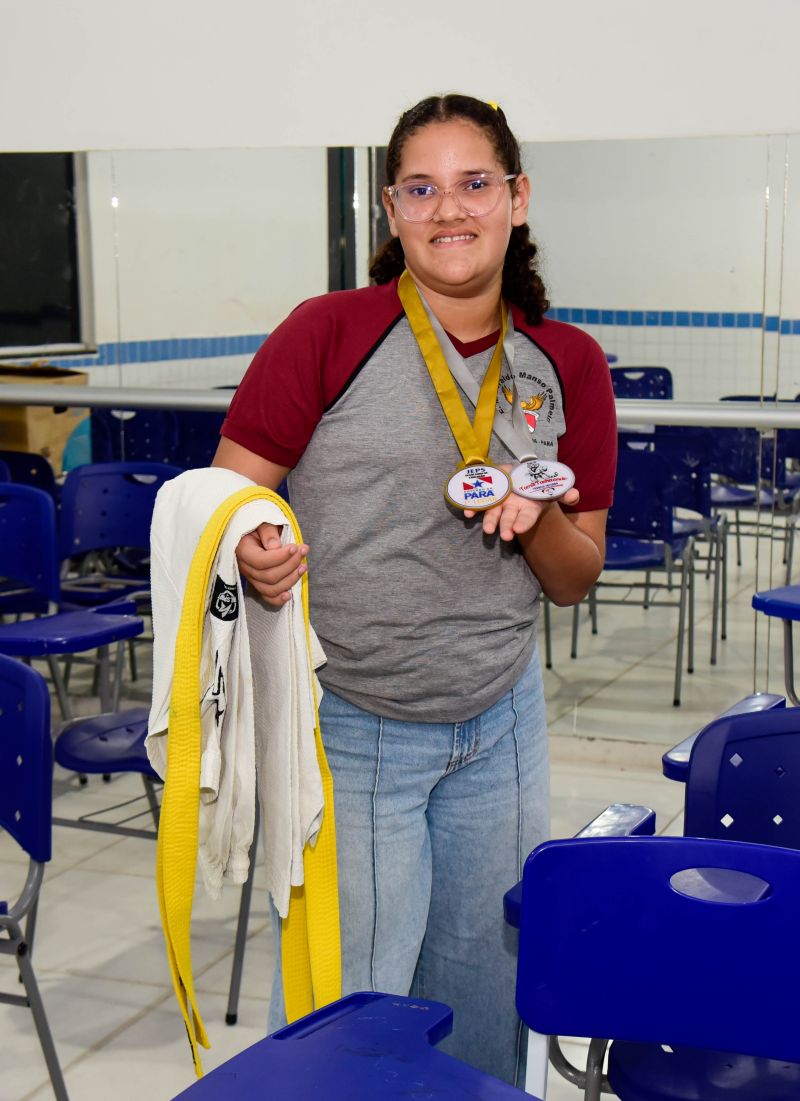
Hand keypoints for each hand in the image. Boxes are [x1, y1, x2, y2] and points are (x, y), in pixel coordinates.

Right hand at [236, 522, 308, 605]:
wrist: (257, 533)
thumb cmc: (260, 526)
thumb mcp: (263, 522)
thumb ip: (268, 532)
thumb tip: (275, 548)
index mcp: (243, 550)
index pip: (260, 561)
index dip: (280, 557)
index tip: (295, 548)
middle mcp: (245, 567)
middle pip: (268, 576)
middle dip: (290, 565)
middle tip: (303, 551)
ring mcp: (252, 578)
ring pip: (270, 588)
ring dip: (290, 579)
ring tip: (303, 566)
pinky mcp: (259, 585)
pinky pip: (267, 597)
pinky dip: (278, 599)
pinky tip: (289, 594)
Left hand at [464, 467, 580, 539]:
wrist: (519, 477)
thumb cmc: (537, 485)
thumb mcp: (551, 487)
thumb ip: (563, 492)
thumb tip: (576, 496)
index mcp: (528, 506)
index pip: (527, 517)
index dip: (523, 523)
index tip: (517, 530)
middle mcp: (513, 507)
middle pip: (509, 518)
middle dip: (506, 526)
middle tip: (503, 536)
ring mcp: (499, 503)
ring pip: (493, 513)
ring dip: (489, 520)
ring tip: (486, 530)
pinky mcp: (488, 496)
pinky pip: (479, 503)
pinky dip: (473, 508)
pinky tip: (467, 513)